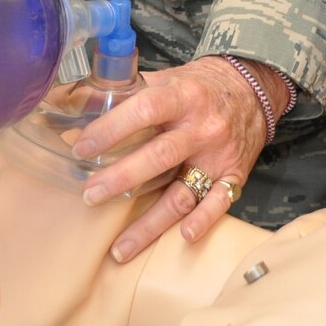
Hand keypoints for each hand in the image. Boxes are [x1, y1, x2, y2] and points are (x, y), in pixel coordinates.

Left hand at [71, 55, 284, 262]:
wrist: (252, 90)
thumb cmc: (197, 87)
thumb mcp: (165, 78)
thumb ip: (125, 91)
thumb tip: (73, 101)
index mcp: (182, 96)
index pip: (144, 110)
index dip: (111, 129)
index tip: (81, 148)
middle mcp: (203, 127)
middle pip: (159, 156)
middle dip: (121, 179)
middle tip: (90, 195)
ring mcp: (219, 155)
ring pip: (183, 192)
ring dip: (150, 223)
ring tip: (120, 247)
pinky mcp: (235, 175)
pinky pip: (219, 202)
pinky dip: (203, 220)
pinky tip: (182, 237)